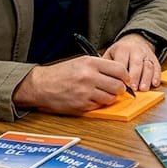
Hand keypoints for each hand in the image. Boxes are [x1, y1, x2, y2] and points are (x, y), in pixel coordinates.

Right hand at [13, 56, 132, 114]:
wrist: (41, 85)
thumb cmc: (61, 73)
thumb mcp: (81, 62)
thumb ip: (100, 66)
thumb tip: (120, 74)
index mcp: (90, 63)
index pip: (120, 69)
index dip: (125, 76)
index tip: (125, 79)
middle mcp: (89, 77)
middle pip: (119, 86)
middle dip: (120, 89)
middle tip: (116, 88)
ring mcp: (86, 92)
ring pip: (111, 98)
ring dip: (110, 98)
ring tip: (102, 93)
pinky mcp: (82, 105)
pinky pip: (99, 106)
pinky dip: (98, 103)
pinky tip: (91, 98)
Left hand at [105, 32, 160, 90]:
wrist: (135, 40)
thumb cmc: (120, 52)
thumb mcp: (110, 54)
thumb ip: (106, 66)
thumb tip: (101, 80)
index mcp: (122, 49)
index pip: (121, 62)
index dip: (121, 75)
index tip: (120, 85)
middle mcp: (135, 51)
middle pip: (136, 64)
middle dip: (135, 77)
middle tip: (133, 89)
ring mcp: (146, 55)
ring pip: (147, 66)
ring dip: (146, 78)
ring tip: (143, 89)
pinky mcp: (154, 59)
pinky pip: (157, 67)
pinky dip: (156, 76)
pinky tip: (154, 83)